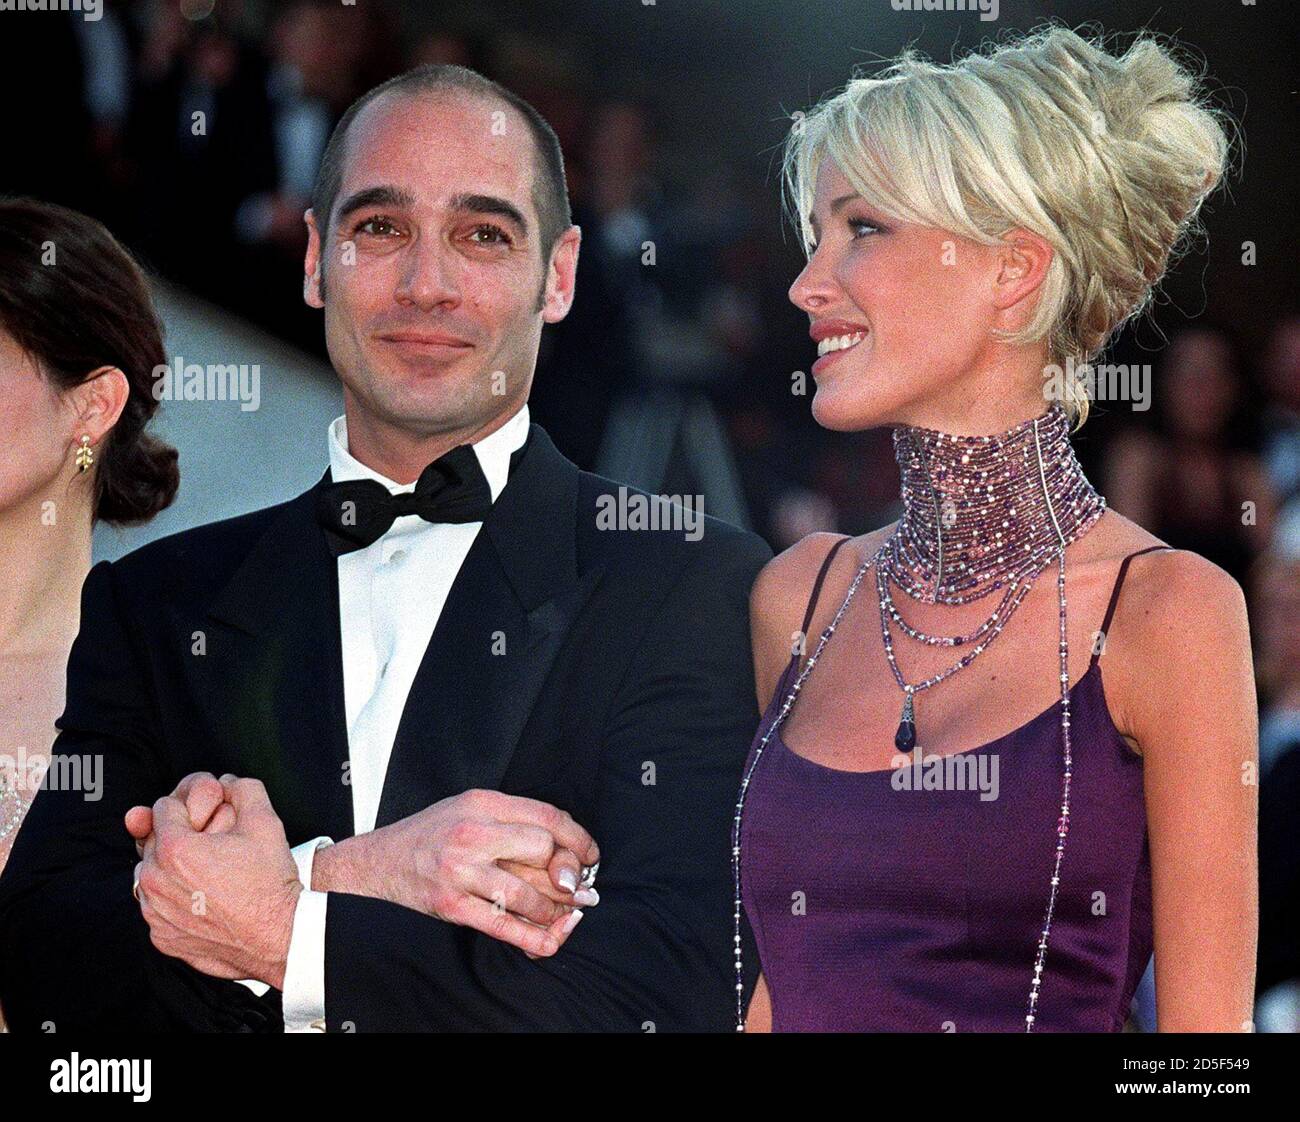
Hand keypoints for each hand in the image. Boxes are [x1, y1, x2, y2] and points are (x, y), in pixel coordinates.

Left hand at [127, 777, 300, 988]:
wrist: (281, 935)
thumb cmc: (271, 882)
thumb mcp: (265, 821)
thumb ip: (243, 789)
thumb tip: (228, 782)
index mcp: (175, 849)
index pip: (161, 808)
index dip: (187, 807)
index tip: (205, 818)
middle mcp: (156, 882)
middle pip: (152, 841)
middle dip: (178, 837)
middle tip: (211, 846)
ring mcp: (156, 914)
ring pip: (151, 875)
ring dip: (171, 869)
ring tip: (208, 873)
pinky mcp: (162, 938)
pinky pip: (157, 909)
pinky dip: (174, 901)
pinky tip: (204, 900)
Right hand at [313, 788, 600, 957]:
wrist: (375, 864)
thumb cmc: (430, 836)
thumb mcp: (469, 809)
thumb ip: (513, 822)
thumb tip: (568, 853)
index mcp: (481, 803)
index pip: (547, 817)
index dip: (578, 839)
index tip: (590, 855)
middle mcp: (472, 833)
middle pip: (543, 851)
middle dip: (566, 873)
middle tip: (575, 887)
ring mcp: (460, 870)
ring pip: (527, 892)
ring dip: (554, 907)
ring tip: (561, 911)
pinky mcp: (451, 905)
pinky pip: (503, 925)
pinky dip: (534, 936)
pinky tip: (552, 937)